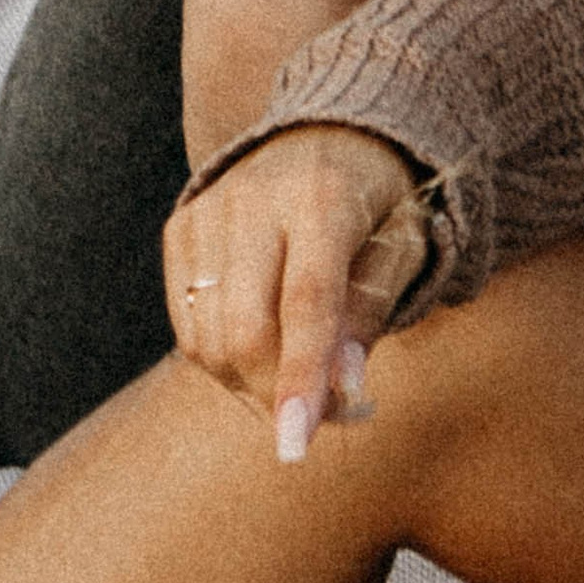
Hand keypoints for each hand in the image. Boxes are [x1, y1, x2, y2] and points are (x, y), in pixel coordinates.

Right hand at [164, 123, 430, 458]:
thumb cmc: (380, 204)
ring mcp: (210, 207)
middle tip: (323, 415)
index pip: (307, 301)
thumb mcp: (402, 249)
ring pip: (209, 338)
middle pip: (248, 330)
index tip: (295, 448)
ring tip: (297, 372)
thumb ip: (371, 314)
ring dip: (251, 383)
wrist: (332, 134)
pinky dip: (221, 359)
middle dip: (279, 393)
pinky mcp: (181, 225)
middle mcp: (255, 195)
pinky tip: (262, 344)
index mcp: (323, 196)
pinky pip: (187, 326)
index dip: (302, 377)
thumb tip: (343, 390)